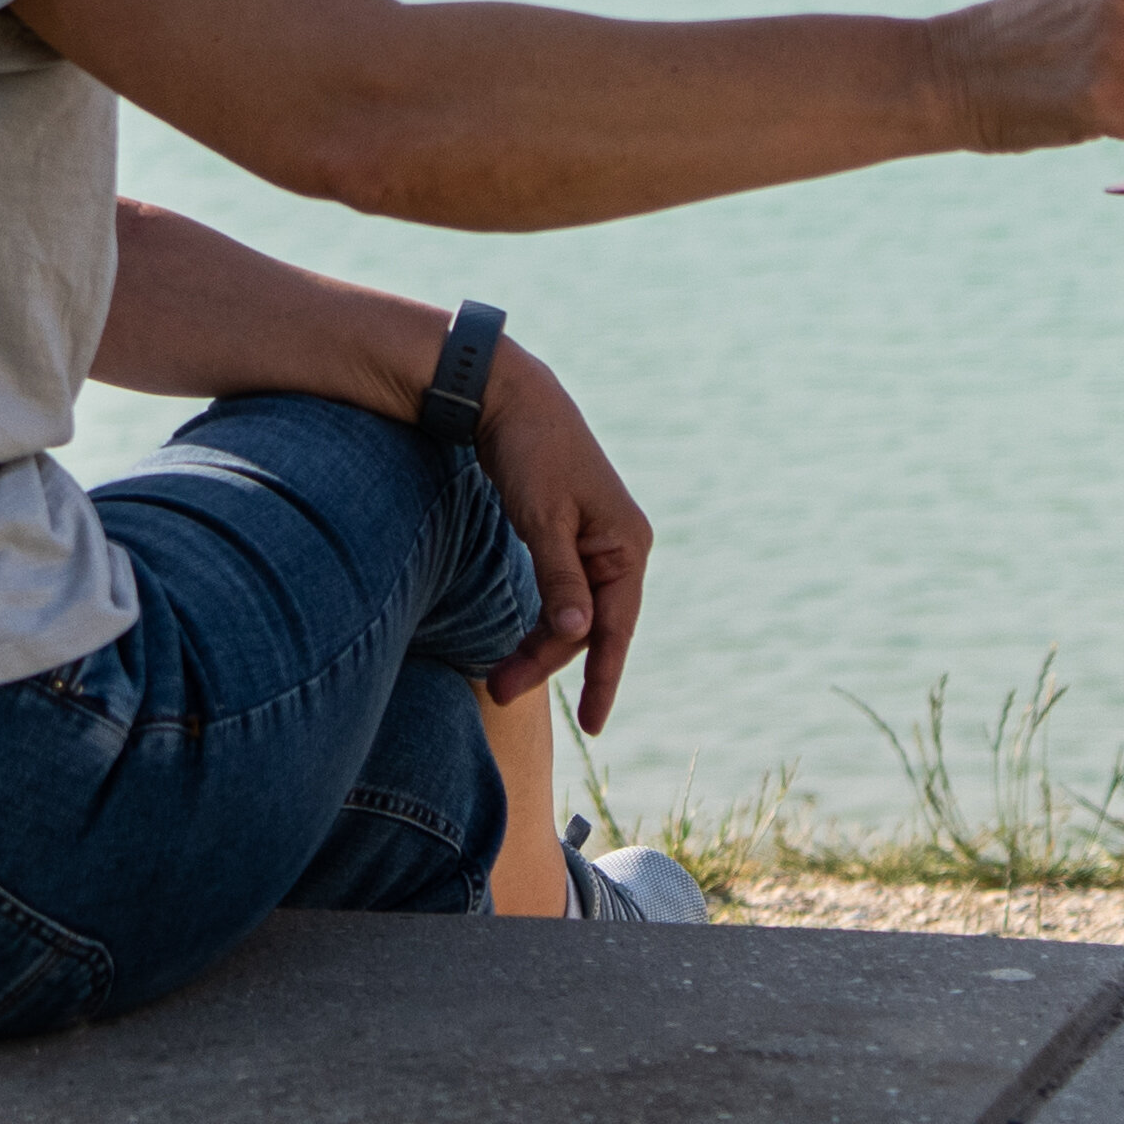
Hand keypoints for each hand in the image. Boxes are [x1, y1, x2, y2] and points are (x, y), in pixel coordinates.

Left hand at [472, 344, 660, 732]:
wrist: (506, 397)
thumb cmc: (527, 452)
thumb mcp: (542, 518)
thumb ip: (560, 579)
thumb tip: (579, 633)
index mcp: (626, 544)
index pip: (615, 627)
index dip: (604, 680)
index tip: (593, 727)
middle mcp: (620, 547)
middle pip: (589, 625)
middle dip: (548, 661)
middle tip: (500, 691)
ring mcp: (596, 543)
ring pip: (573, 613)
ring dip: (540, 645)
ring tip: (498, 676)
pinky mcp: (570, 537)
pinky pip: (562, 594)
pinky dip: (543, 619)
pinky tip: (520, 642)